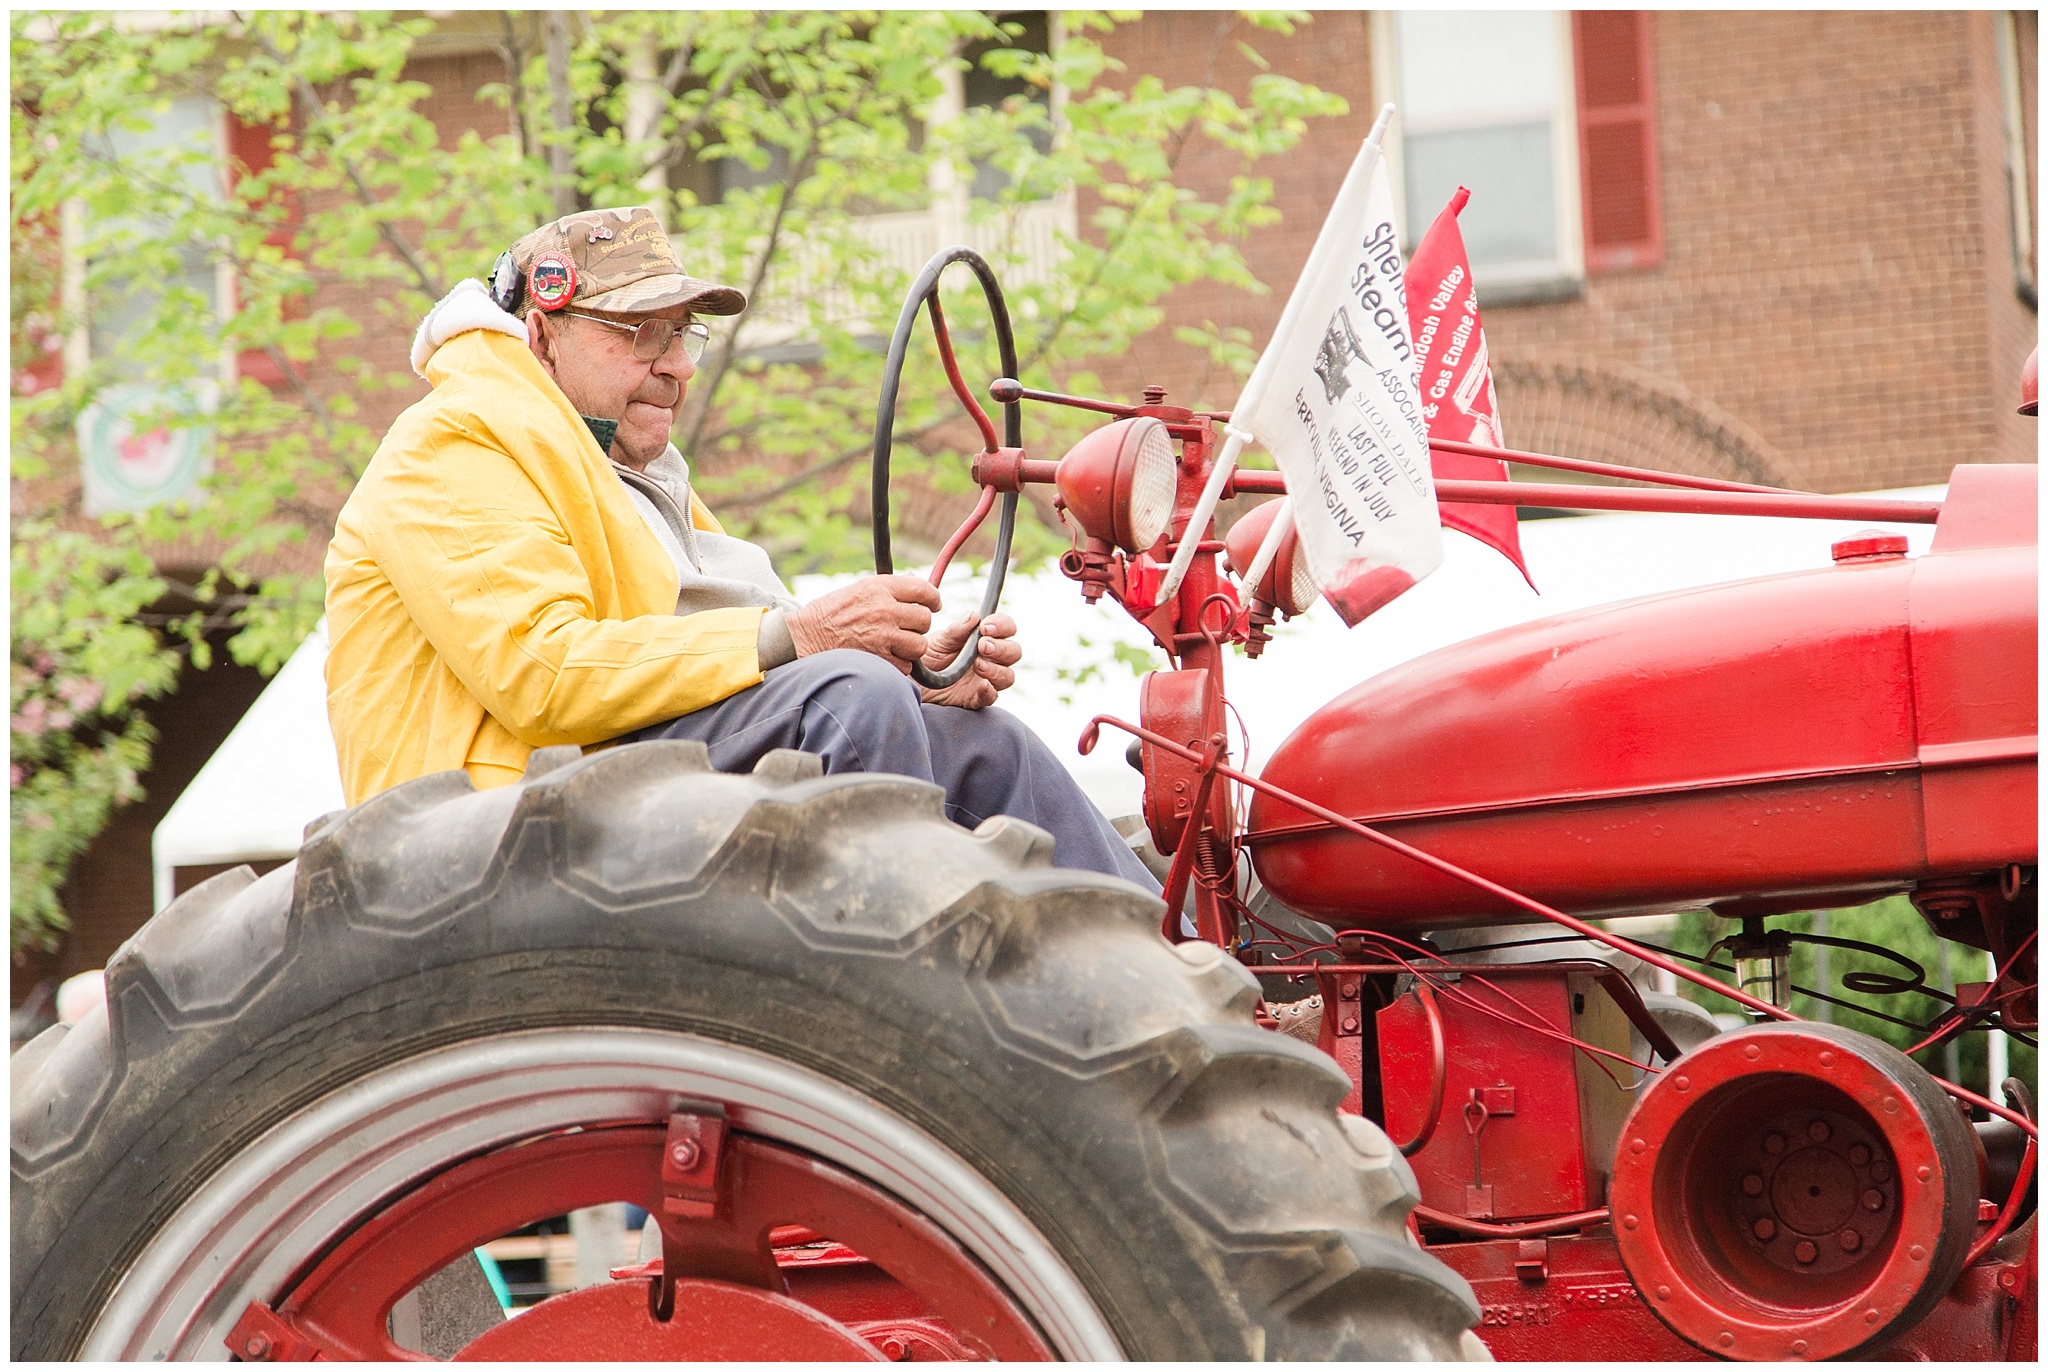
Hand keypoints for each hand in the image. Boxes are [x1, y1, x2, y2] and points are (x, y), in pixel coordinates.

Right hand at [786, 574, 941, 671]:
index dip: (933, 599)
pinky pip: (906, 666)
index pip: (923, 589)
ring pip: (919, 645)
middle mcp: (884, 610)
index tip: (933, 605)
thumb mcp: (857, 591)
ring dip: (910, 649)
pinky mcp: (879, 659)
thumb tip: (916, 585)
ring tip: (894, 646)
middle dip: (918, 626)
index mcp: (878, 588)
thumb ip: (887, 590)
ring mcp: (882, 636)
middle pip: (924, 620)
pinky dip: (898, 666)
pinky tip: (883, 658)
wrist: (803, 638)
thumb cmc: (829, 615)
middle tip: (906, 629)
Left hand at [919, 612, 1021, 709]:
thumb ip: (956, 631)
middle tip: (983, 646)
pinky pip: (991, 697)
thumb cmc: (926, 657)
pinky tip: (981, 685)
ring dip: (997, 669)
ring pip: (1008, 675)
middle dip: (1002, 648)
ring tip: (978, 665)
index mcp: (983, 638)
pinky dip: (990, 691)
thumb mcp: (938, 641)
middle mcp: (990, 658)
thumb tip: (974, 616)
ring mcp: (985, 679)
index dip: (1003, 625)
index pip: (1006, 628)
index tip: (986, 627)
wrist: (910, 681)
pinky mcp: (976, 699)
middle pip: (1014, 652)